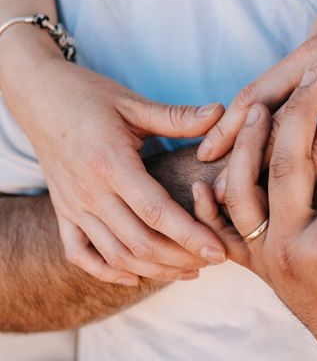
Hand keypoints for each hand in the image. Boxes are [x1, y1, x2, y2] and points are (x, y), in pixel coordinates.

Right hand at [1, 57, 225, 284]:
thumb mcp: (134, 104)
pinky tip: (135, 276)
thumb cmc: (89, 96)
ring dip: (154, 269)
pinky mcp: (62, 212)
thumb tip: (222, 113)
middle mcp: (89, 192)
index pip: (156, 212)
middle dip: (181, 258)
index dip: (191, 235)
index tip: (219, 250)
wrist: (39, 96)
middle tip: (214, 260)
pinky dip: (106, 271)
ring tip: (188, 271)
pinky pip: (80, 254)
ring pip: (115, 255)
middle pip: (139, 242)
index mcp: (111, 164)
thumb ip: (178, 116)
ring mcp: (72, 206)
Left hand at [193, 69, 316, 359]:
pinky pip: (225, 232)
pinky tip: (209, 176)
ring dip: (247, 146)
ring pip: (244, 191)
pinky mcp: (256, 265)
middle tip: (315, 76)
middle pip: (289, 167)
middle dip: (301, 114)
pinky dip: (212, 206)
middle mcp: (292, 250)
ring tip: (255, 109)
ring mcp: (266, 258)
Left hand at [197, 0, 316, 186]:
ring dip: (295, 188)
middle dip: (247, 166)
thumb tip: (285, 79)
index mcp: (311, 54)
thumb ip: (304, 54)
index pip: (256, 96)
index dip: (227, 128)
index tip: (205, 153)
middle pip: (279, 133)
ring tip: (272, 213)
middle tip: (223, 195)